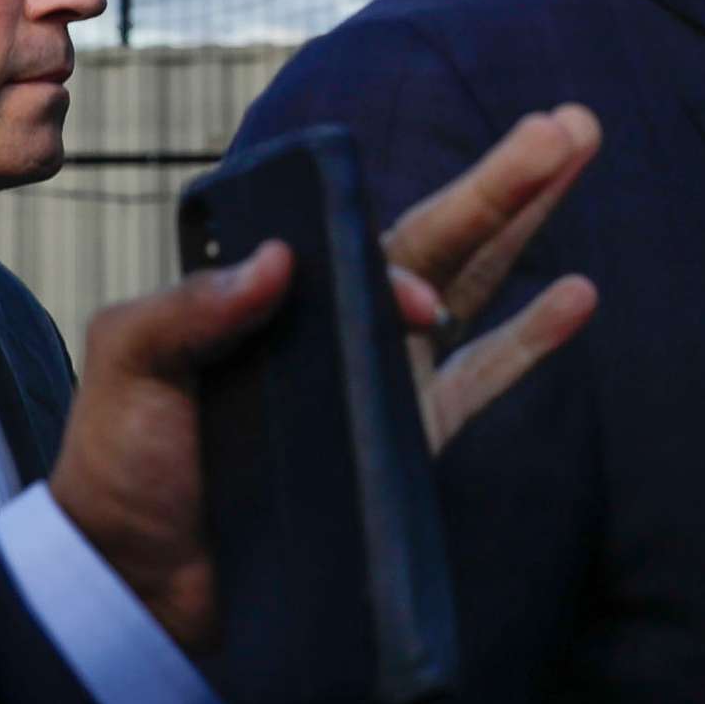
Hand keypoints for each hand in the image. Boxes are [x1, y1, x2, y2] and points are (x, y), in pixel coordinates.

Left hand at [48, 106, 602, 651]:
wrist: (146, 582)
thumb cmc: (123, 464)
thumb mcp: (130, 361)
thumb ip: (190, 306)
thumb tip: (281, 259)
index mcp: (284, 290)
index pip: (366, 241)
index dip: (408, 252)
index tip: (420, 304)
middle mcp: (343, 320)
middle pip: (443, 235)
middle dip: (509, 179)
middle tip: (571, 122)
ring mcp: (384, 376)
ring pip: (474, 282)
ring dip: (531, 222)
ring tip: (581, 157)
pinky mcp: (409, 440)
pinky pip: (484, 376)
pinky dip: (532, 338)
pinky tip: (579, 294)